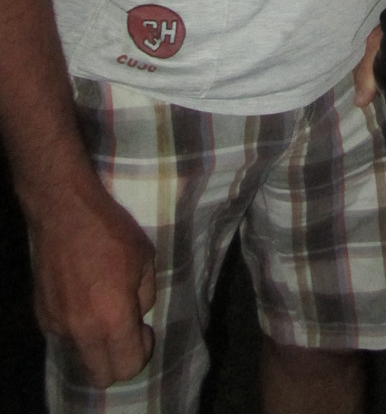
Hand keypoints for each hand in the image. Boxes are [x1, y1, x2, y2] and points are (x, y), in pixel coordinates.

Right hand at [30, 178, 155, 387]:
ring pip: (82, 355)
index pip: (128, 366)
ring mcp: (57, 324)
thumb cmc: (110, 229)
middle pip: (102, 376)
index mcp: (112, 319)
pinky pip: (64, 335)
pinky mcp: (41, 313)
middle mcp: (82, 330)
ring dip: (96, 343)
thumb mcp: (145, 258)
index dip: (142, 351)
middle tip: (126, 327)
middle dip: (119, 359)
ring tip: (102, 306)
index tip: (144, 329)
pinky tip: (82, 296)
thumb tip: (137, 314)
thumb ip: (145, 296)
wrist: (63, 210)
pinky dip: (77, 327)